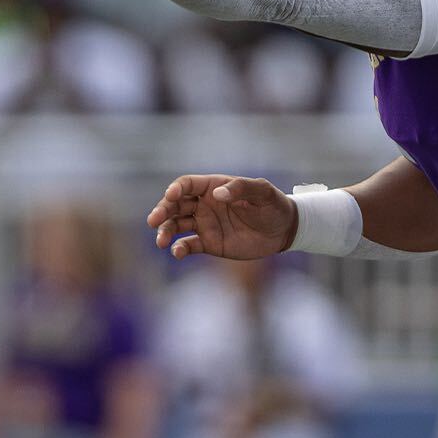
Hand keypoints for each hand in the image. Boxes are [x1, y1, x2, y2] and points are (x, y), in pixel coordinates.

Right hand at [147, 174, 298, 259]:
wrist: (283, 230)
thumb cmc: (273, 205)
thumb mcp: (263, 192)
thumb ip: (242, 188)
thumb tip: (218, 194)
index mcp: (214, 187)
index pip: (188, 184)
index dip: (176, 189)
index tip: (170, 196)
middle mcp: (205, 204)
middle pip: (175, 205)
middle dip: (162, 211)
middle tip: (153, 220)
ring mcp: (205, 224)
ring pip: (176, 225)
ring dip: (165, 231)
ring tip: (161, 241)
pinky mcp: (209, 243)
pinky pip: (188, 245)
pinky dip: (179, 248)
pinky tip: (177, 252)